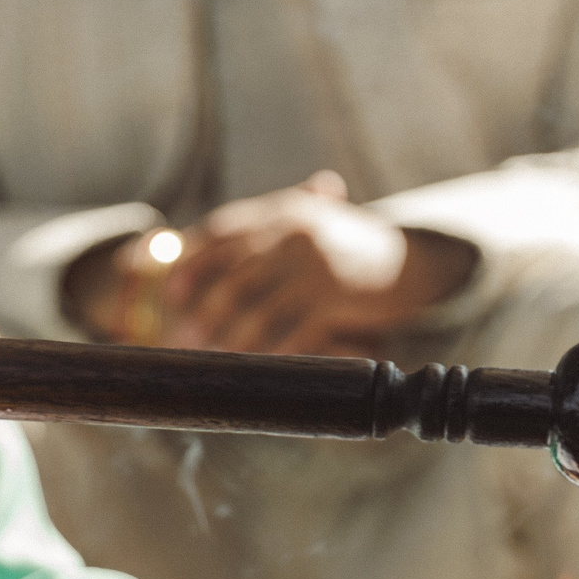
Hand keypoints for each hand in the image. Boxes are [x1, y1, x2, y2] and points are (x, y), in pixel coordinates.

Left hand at [163, 171, 475, 355]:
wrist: (409, 260)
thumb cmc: (343, 249)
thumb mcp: (303, 228)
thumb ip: (258, 239)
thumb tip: (185, 255)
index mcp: (282, 210)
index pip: (222, 233)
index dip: (192, 263)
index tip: (169, 292)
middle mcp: (297, 232)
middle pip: (236, 276)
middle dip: (205, 311)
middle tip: (181, 339)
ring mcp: (318, 265)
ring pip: (261, 309)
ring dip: (233, 339)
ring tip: (214, 359)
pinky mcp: (338, 297)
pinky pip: (296, 331)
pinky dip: (274, 353)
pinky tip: (259, 368)